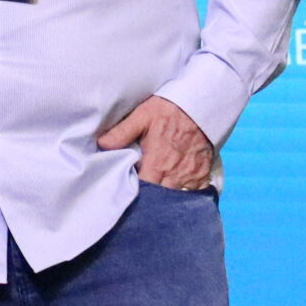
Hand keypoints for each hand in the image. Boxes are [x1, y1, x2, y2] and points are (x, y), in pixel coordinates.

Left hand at [96, 96, 215, 189]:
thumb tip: (102, 145)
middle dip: (151, 200)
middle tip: (142, 196)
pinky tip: (178, 192)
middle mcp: (175, 174)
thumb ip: (121, 133)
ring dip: (168, 199)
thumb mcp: (141, 116)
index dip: (134, 194)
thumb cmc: (169, 110)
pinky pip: (196, 194)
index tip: (128, 190)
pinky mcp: (203, 174)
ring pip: (178, 199)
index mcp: (157, 163)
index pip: (143, 191)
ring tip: (157, 197)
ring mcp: (192, 176)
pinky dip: (187, 196)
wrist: (200, 104)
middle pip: (160, 199)